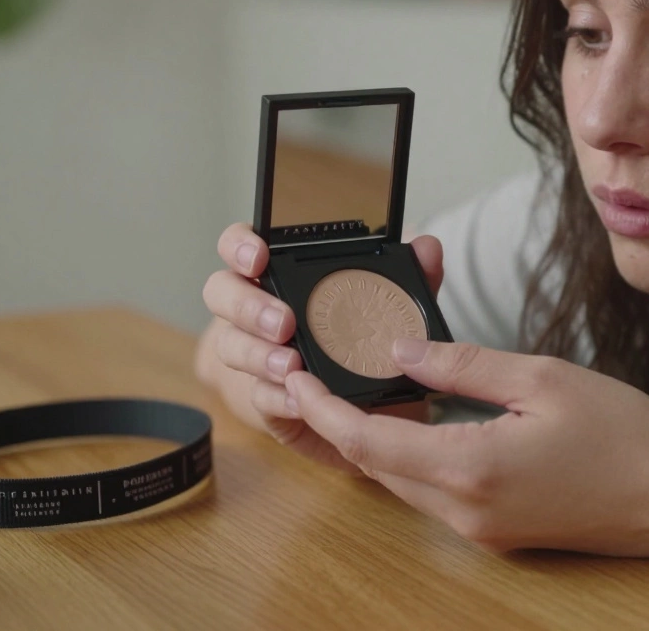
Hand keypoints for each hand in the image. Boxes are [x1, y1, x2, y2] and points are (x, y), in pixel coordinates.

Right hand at [198, 223, 443, 473]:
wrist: (361, 403)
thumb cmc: (364, 338)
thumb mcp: (392, 304)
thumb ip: (410, 276)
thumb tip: (427, 248)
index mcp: (280, 276)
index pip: (240, 246)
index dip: (239, 246)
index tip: (259, 256)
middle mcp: (255, 311)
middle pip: (221, 293)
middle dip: (247, 306)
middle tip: (283, 322)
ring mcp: (253, 356)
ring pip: (231, 347)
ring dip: (259, 356)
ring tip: (291, 365)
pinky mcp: (265, 400)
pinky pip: (257, 396)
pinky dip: (278, 398)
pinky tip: (299, 400)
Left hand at [283, 339, 648, 555]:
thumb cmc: (622, 432)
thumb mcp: (539, 377)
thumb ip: (462, 364)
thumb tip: (401, 351)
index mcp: (472, 468)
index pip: (368, 442)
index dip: (324, 409)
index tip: (296, 376)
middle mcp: (467, 512)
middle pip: (375, 468)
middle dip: (338, 423)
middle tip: (315, 375)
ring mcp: (482, 530)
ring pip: (401, 484)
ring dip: (372, 443)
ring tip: (353, 392)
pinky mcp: (498, 533)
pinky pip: (432, 495)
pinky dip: (409, 460)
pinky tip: (411, 424)